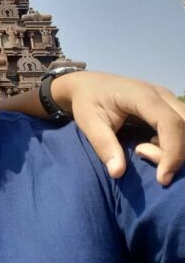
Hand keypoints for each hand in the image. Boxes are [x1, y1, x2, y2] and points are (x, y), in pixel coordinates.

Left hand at [52, 71, 184, 184]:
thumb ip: (103, 145)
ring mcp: (167, 99)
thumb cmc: (87, 101)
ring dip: (176, 147)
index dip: (173, 152)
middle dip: (176, 152)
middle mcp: (160, 94)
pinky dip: (175, 143)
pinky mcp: (168, 106)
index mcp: (140, 95)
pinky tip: (151, 145)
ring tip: (144, 150)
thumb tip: (117, 173)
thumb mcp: (88, 122)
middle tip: (143, 156)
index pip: (169, 122)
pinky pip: (183, 126)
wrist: (88, 84)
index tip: (162, 178)